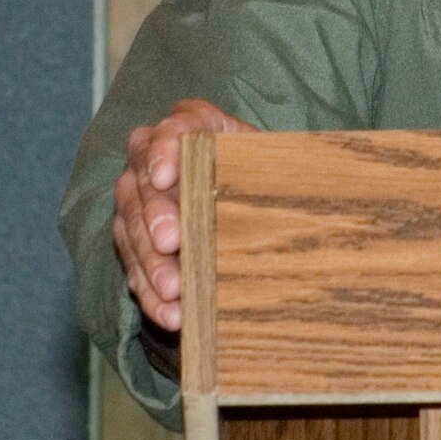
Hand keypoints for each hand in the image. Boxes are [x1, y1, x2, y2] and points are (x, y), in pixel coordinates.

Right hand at [112, 98, 255, 330]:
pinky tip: (171, 314)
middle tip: (171, 242)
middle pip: (143, 184)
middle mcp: (153, 157)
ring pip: (132, 229)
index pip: (174, 127)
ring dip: (151, 264)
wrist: (244, 196)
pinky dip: (151, 293)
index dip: (164, 149)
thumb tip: (310, 181)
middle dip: (155, 216)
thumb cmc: (261, 171)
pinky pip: (132, 266)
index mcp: (193, 125)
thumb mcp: (272, 159)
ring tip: (175, 291)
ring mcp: (136, 197)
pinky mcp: (131, 237)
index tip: (166, 175)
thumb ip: (278, 162)